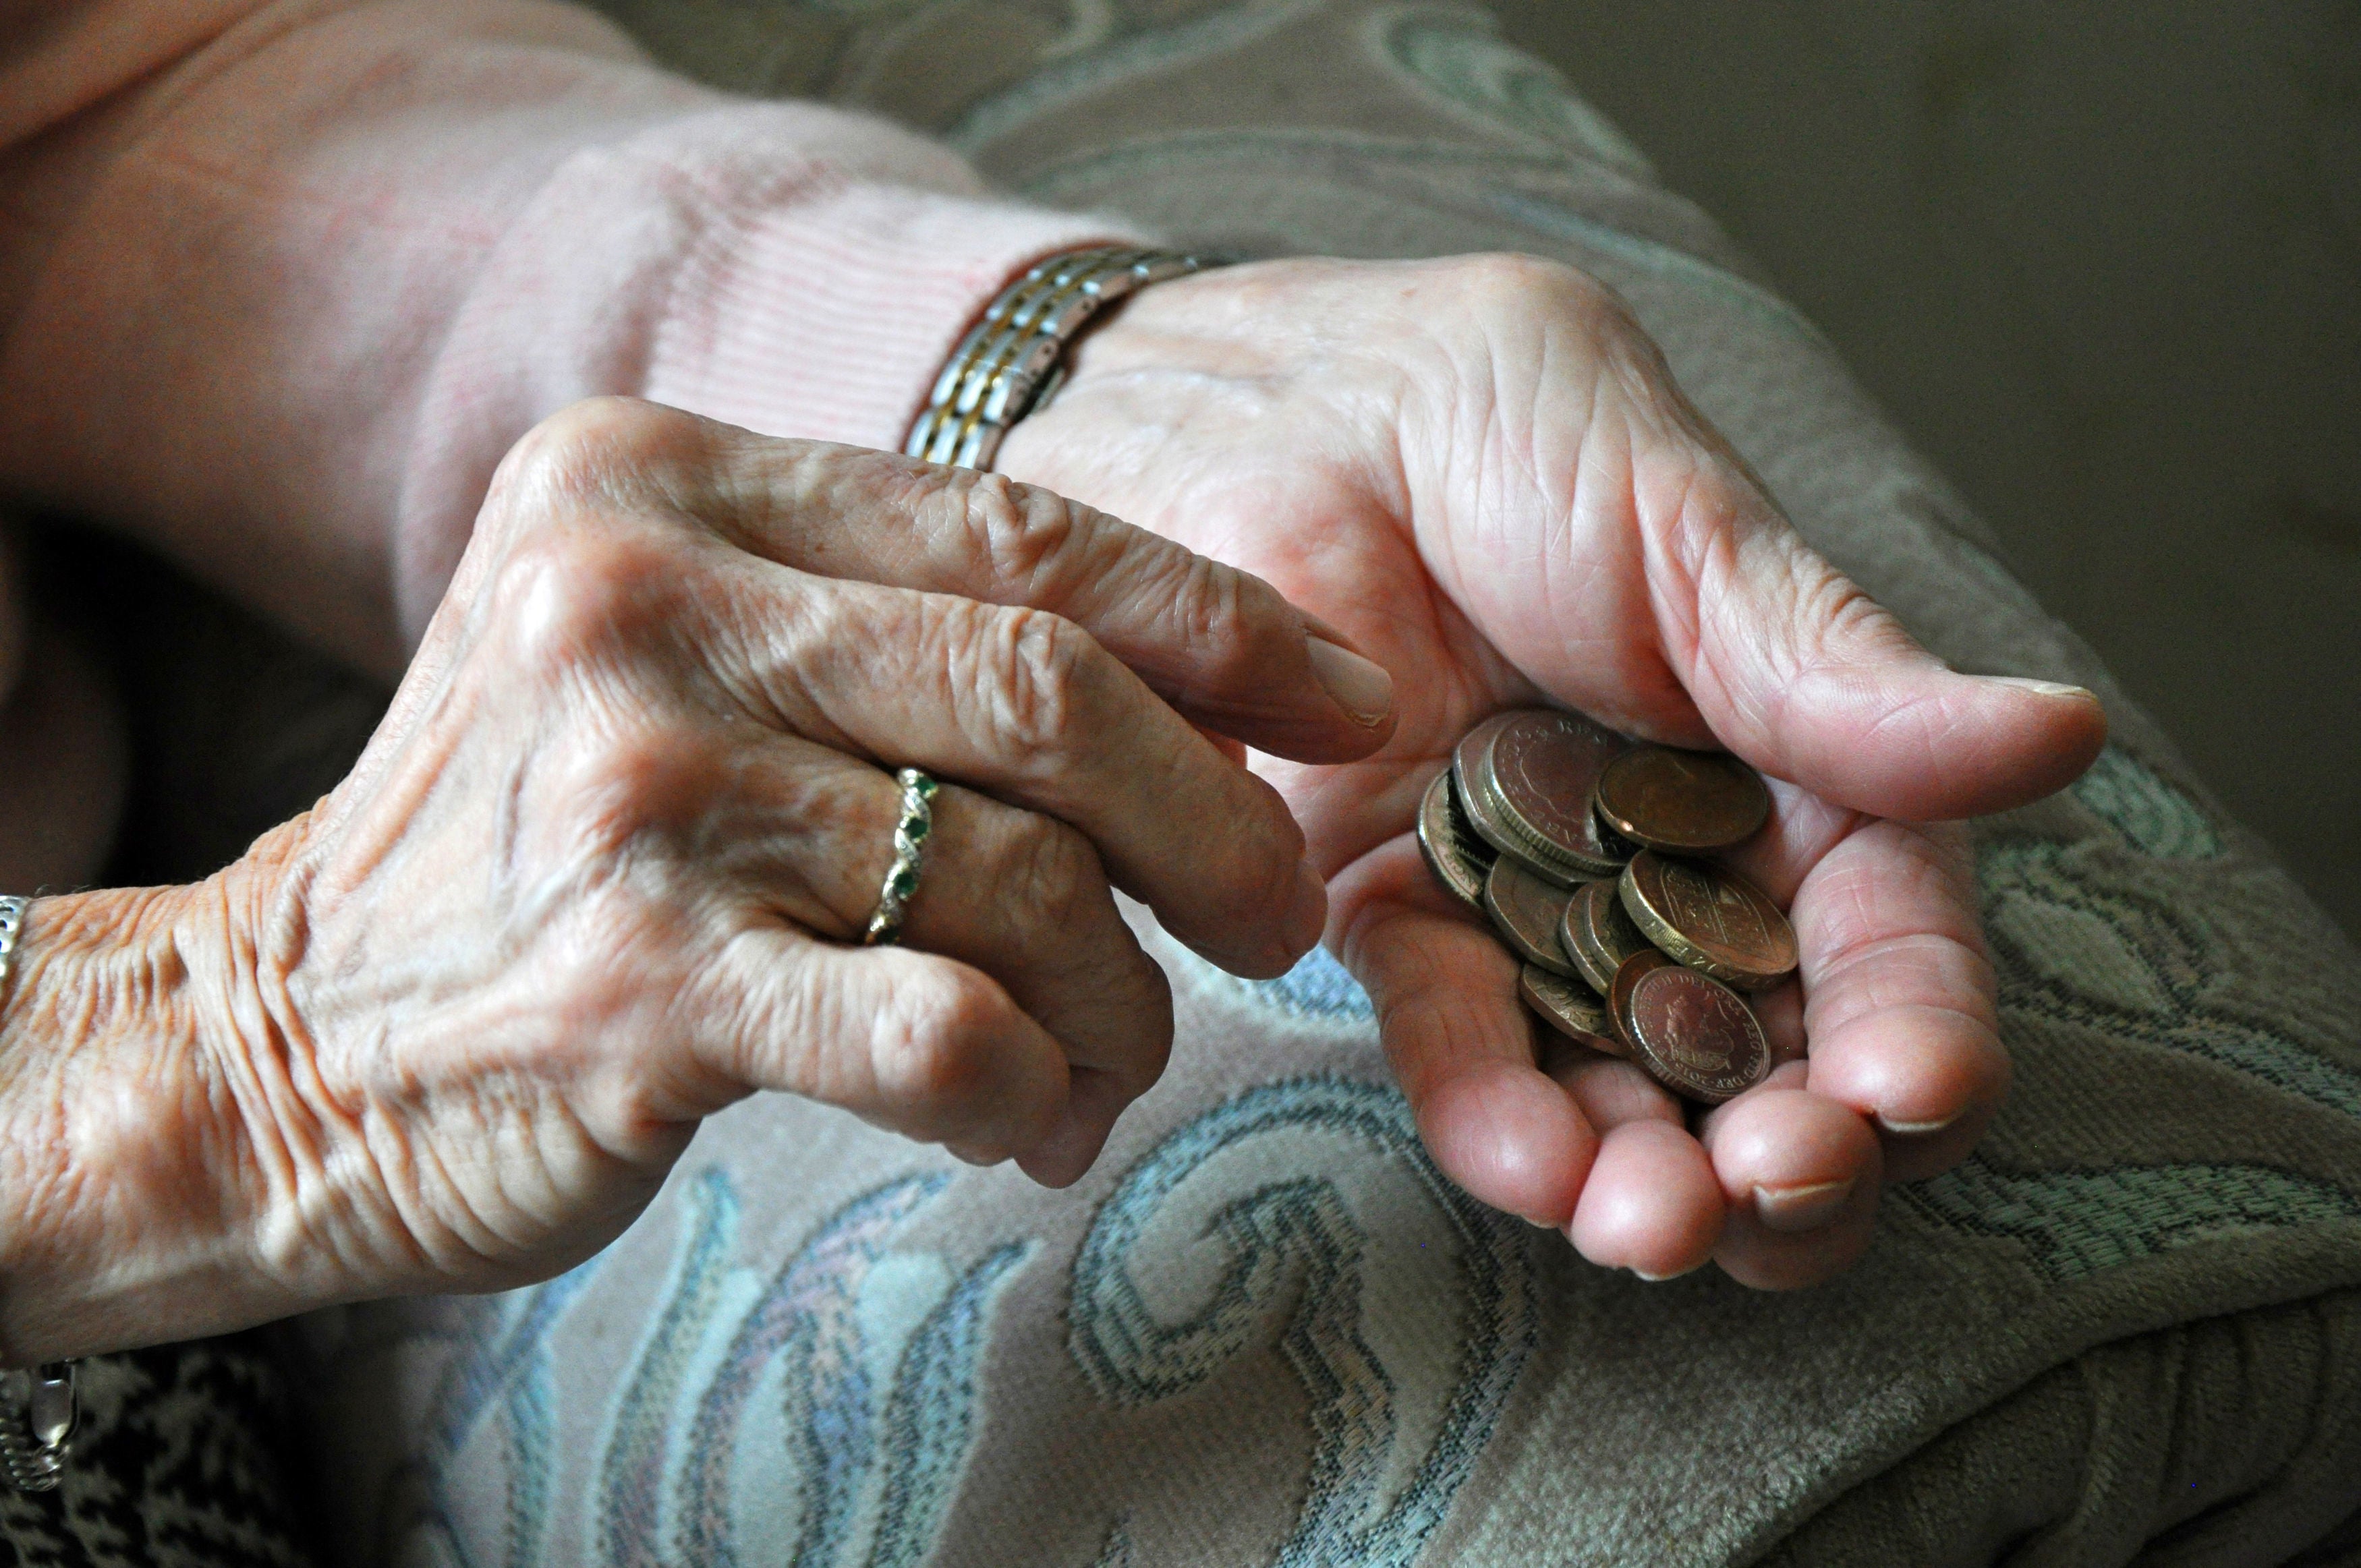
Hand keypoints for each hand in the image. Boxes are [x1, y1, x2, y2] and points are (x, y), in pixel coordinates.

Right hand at [0, 399, 1392, 1358]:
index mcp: (667, 480)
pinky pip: (944, 1029)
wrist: (289, 1034)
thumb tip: (1214, 702)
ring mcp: (632, 794)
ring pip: (1023, 880)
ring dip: (1120, 994)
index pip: (1023, 529)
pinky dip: (1032, 1083)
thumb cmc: (549, 845)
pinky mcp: (634, 987)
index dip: (1224, 621)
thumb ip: (892, 628)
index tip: (1351, 703)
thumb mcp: (684, 654)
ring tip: (1107, 1052)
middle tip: (1276, 918)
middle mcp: (637, 601)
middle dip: (1220, 821)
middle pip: (1051, 692)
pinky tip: (1018, 1111)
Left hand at [997, 255, 2107, 1287]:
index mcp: (1786, 762)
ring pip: (1621, 1080)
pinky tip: (1530, 1162)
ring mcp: (1535, 906)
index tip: (1912, 1086)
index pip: (1883, 926)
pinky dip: (1494, 1112)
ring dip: (1650, 1175)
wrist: (1261, 412)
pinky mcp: (1394, 920)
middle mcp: (1675, 860)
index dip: (1914, 1018)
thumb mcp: (1681, 525)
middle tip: (1777, 1184)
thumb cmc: (1487, 424)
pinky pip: (1456, 1038)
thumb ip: (1834, 667)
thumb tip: (2059, 737)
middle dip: (1791, 1146)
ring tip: (1649, 1222)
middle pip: (1767, 1048)